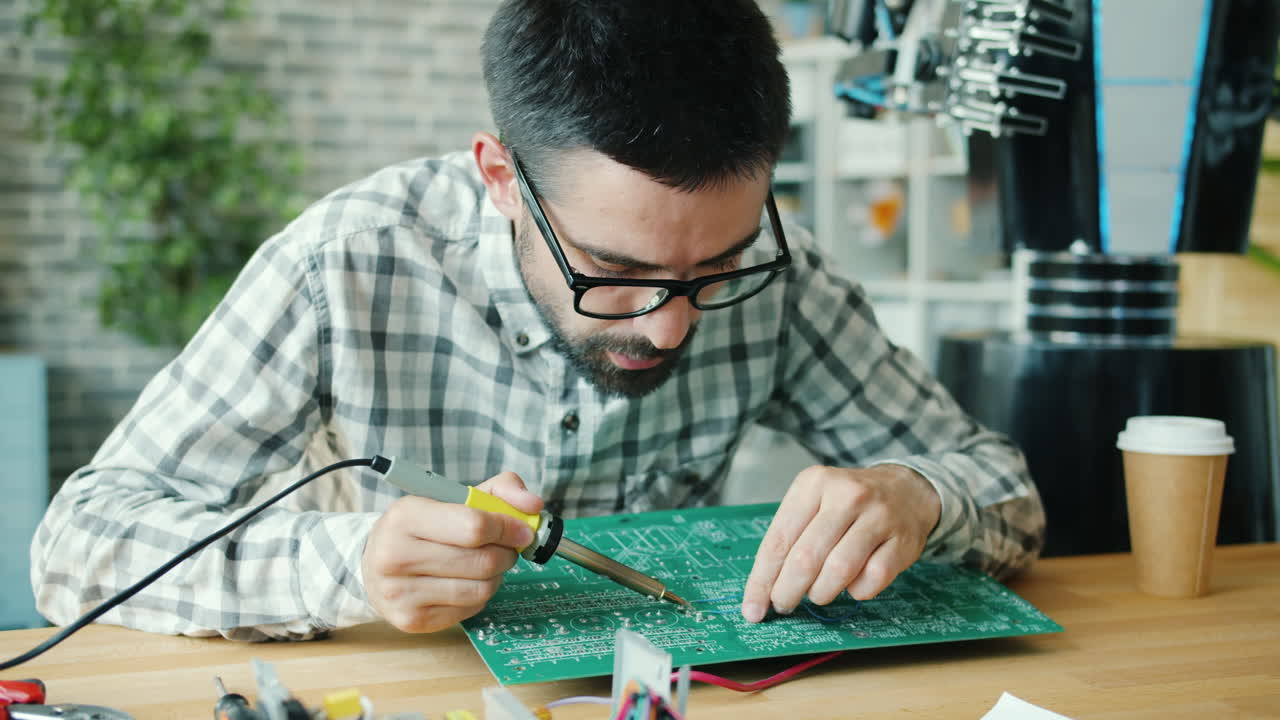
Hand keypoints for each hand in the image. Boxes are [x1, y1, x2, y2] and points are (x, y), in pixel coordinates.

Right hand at [362, 471, 542, 632]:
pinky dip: (480, 594)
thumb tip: (533, 505)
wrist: (375, 563)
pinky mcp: (411, 620)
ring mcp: (401, 592)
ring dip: (496, 575)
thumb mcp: (455, 496)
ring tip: (486, 563)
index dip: (508, 528)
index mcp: (406, 516)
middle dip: (506, 553)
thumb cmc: (424, 526)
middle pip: (482, 560)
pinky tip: (468, 581)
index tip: (523, 530)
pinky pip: (470, 608)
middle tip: (507, 547)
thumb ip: (499, 490)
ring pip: (481, 588)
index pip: (474, 526)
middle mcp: (396, 555)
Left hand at [741, 464, 939, 622]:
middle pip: (806, 558)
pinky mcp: (902, 541)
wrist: (906, 490)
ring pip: (838, 571)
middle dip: (787, 591)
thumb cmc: (848, 504)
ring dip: (821, 593)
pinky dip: (857, 592)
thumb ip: (790, 539)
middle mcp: (847, 495)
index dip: (762, 580)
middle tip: (783, 604)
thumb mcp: (813, 502)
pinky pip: (872, 581)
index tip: (752, 608)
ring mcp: (878, 517)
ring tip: (818, 593)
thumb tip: (763, 592)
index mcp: (814, 483)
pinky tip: (853, 584)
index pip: (779, 540)